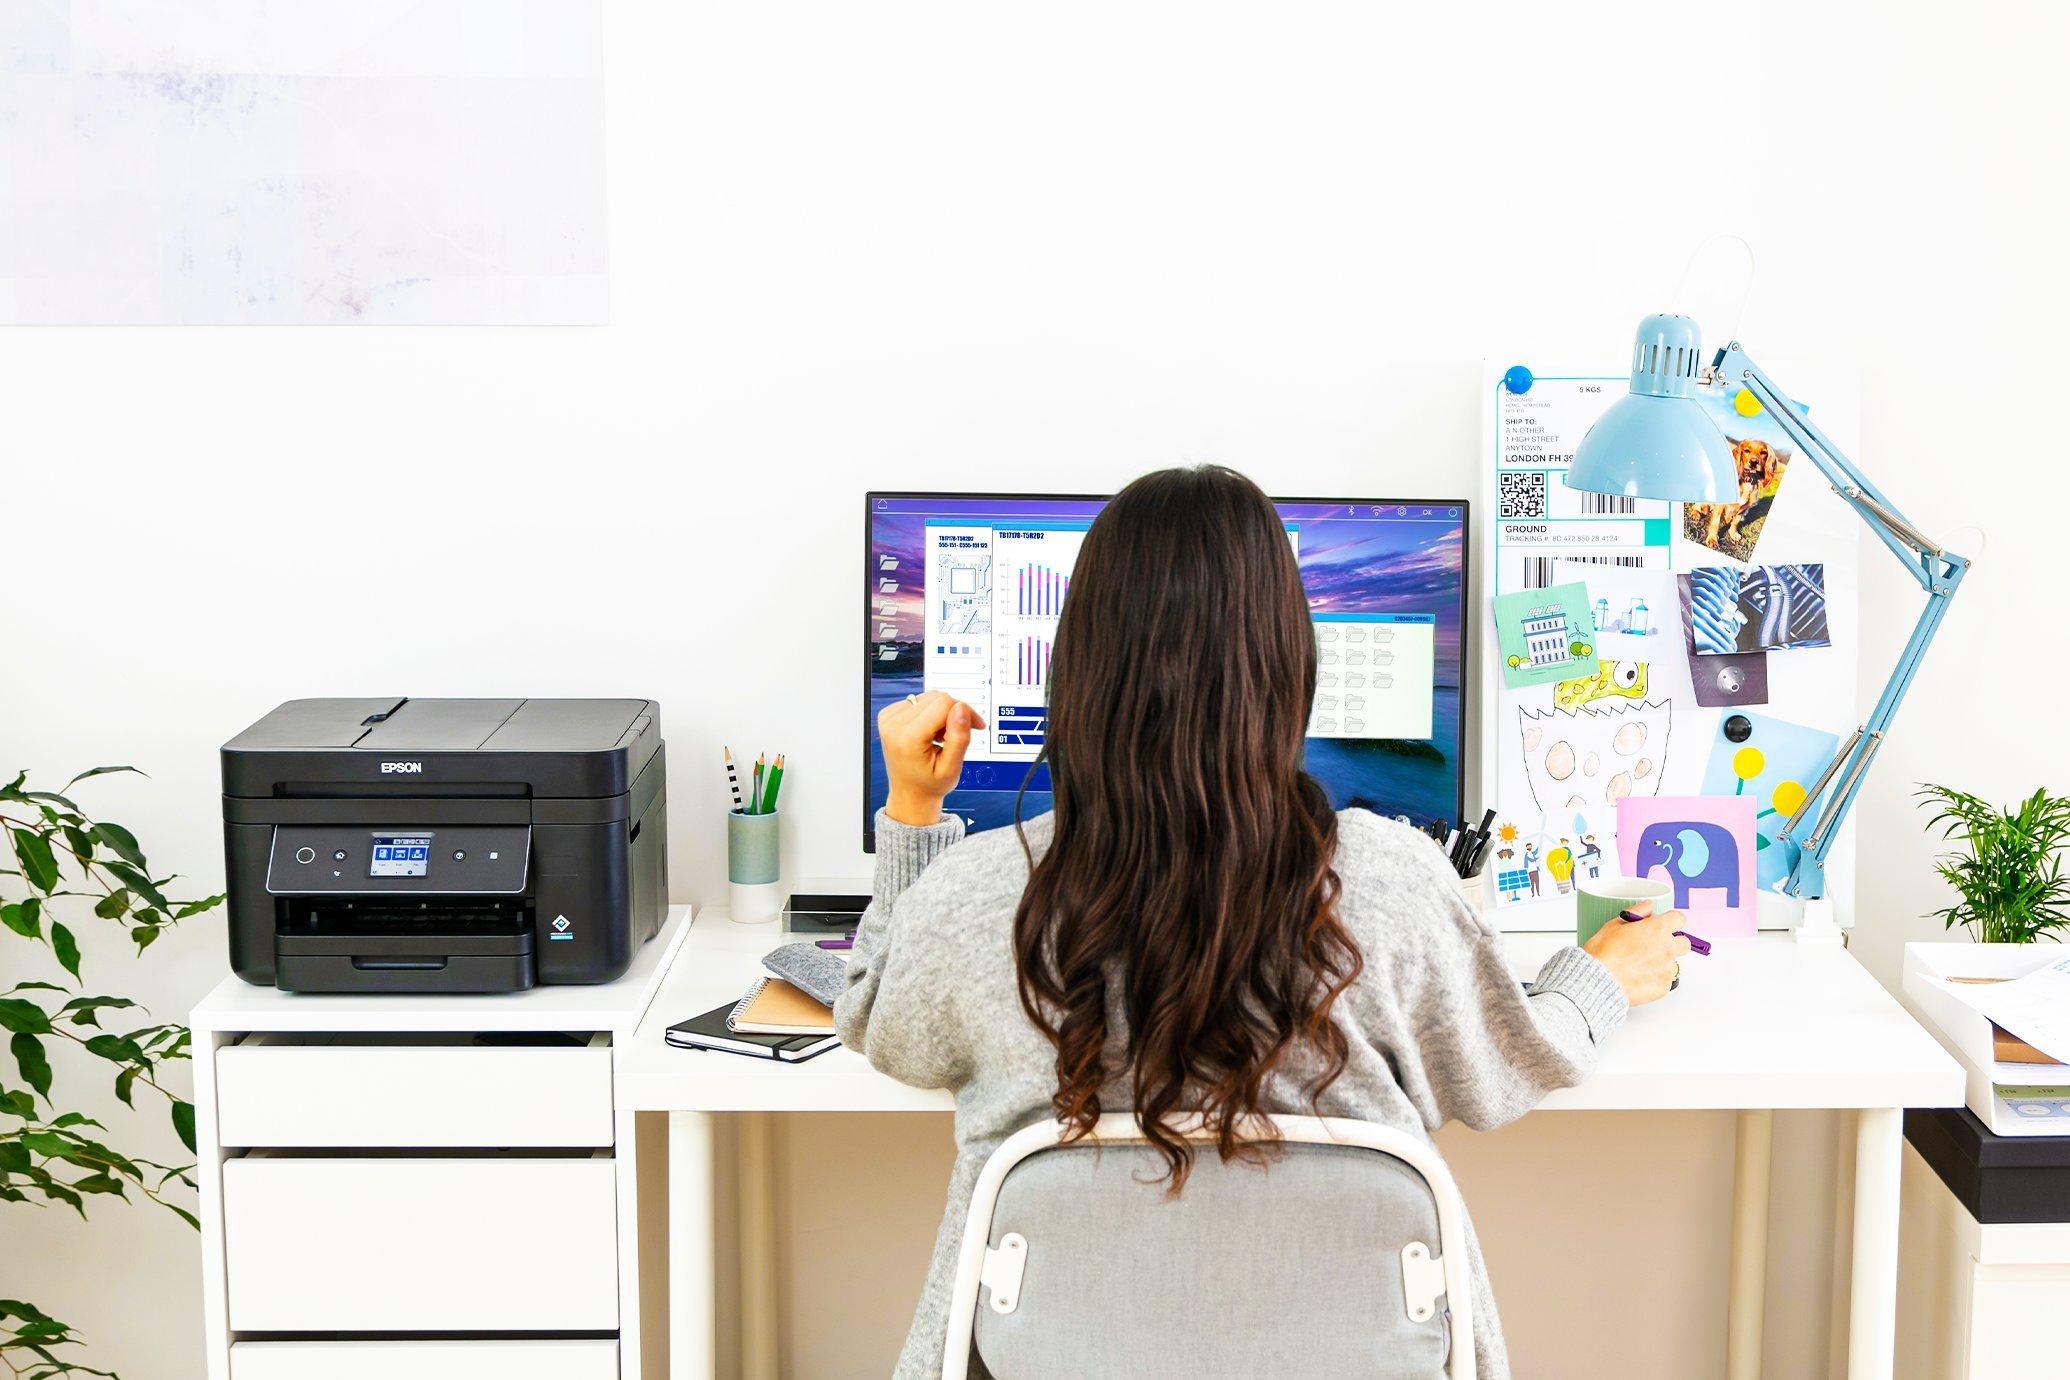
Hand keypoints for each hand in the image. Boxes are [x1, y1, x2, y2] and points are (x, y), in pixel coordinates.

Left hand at [878, 691, 984, 825]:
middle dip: (953, 714)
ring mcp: (888, 718)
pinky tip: (929, 732)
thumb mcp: (951, 769)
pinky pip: (919, 701)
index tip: (975, 726)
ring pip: (929, 697)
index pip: (944, 704)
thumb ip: (959, 738)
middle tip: (954, 738)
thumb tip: (961, 708)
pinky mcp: (888, 714)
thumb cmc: (929, 784)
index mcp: (908, 739)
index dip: (965, 712)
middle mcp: (893, 725)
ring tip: (940, 737)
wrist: (909, 793)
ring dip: (941, 714)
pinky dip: (930, 713)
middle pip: (937, 698)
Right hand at [1582, 900, 1691, 1006]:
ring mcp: (1667, 969)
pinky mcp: (1664, 987)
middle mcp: (1667, 948)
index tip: (1663, 925)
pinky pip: (1665, 981)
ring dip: (1663, 963)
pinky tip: (1639, 978)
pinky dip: (1655, 979)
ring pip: (1674, 963)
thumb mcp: (1614, 924)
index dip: (1670, 921)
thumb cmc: (1603, 954)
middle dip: (1673, 943)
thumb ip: (1636, 913)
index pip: (1679, 919)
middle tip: (1654, 946)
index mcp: (1657, 929)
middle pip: (1684, 943)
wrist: (1598, 981)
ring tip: (1641, 966)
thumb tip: (1647, 906)